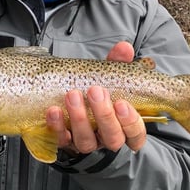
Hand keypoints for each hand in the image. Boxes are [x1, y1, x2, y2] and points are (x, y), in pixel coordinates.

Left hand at [46, 41, 146, 155]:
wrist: (68, 98)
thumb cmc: (97, 89)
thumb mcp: (109, 76)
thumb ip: (118, 63)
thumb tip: (125, 48)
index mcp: (123, 126)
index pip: (136, 135)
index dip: (131, 123)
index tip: (122, 103)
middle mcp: (106, 137)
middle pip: (112, 138)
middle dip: (104, 115)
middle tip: (95, 92)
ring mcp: (85, 141)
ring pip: (86, 141)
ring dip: (79, 119)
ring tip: (72, 95)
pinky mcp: (64, 142)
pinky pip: (61, 139)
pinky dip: (57, 126)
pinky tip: (54, 110)